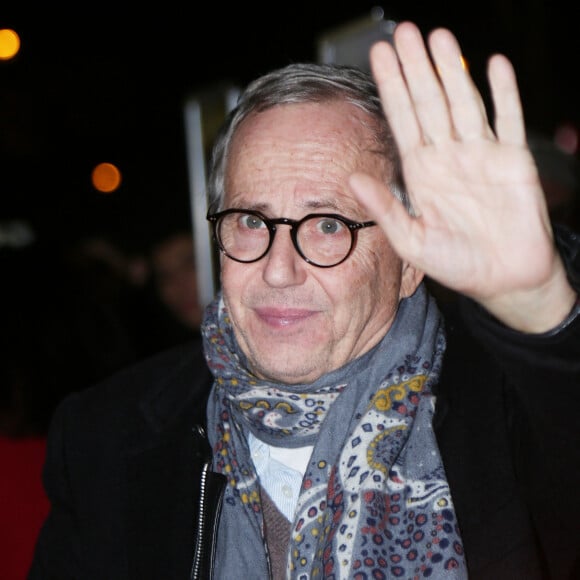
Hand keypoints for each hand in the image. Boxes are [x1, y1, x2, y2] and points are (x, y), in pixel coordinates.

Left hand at [350, 21, 575, 331]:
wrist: (504, 279)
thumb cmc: (456, 263)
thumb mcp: (411, 241)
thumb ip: (385, 208)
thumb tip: (352, 179)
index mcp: (421, 173)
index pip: (401, 120)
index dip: (390, 87)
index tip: (379, 56)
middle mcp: (448, 156)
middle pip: (429, 102)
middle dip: (415, 67)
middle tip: (403, 31)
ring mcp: (481, 154)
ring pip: (464, 102)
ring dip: (451, 70)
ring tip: (437, 36)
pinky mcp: (514, 160)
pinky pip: (510, 119)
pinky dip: (505, 93)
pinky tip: (494, 65)